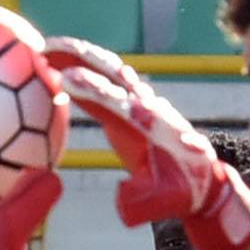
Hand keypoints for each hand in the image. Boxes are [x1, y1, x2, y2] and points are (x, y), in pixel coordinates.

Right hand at [44, 36, 249, 249]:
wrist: (202, 178)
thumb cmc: (181, 191)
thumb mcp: (164, 201)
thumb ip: (142, 201)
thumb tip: (120, 199)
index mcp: (149, 125)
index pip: (117, 102)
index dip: (92, 90)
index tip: (65, 79)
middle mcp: (145, 107)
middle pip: (111, 72)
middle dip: (79, 57)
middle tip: (46, 48)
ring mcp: (140, 103)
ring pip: (110, 69)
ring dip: (80, 56)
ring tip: (47, 49)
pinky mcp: (133, 106)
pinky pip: (109, 80)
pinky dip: (87, 68)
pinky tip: (63, 66)